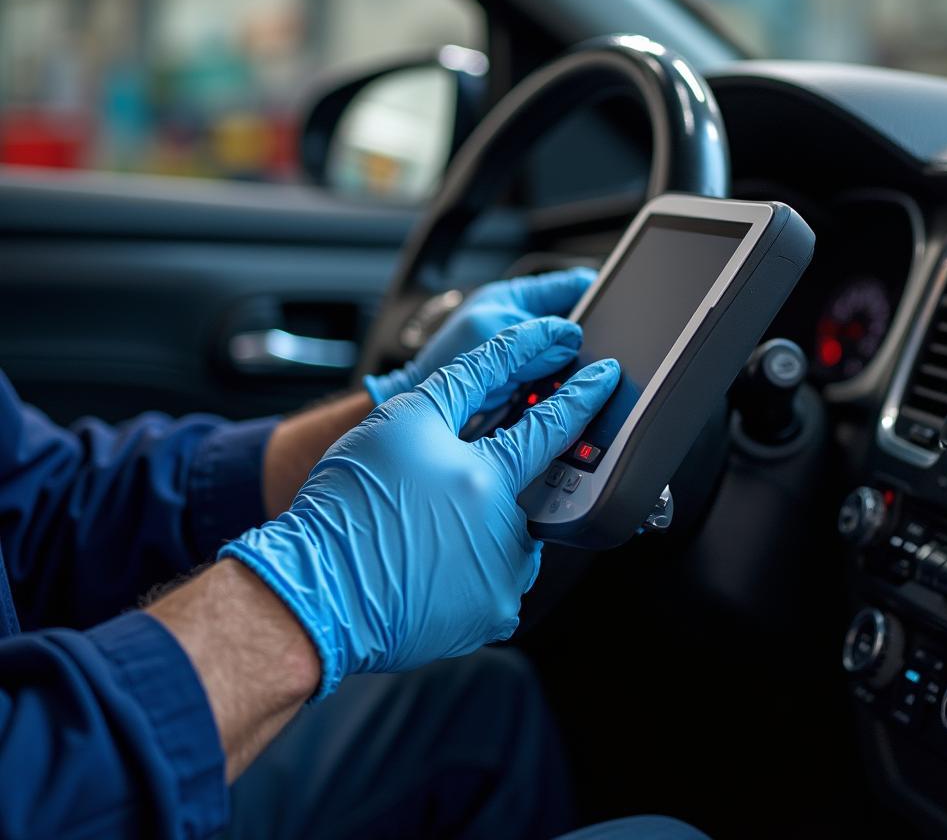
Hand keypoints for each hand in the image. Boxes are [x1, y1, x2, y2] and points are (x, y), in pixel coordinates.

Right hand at [221, 317, 618, 699]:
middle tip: (442, 490)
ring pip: (513, 535)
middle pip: (529, 488)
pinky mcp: (489, 618)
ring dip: (484, 524)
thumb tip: (514, 355)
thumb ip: (467, 382)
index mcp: (489, 479)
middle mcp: (509, 534)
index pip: (553, 424)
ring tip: (425, 530)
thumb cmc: (349, 504)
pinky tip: (431, 561)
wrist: (315, 593)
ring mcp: (504, 582)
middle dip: (497, 481)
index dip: (581, 395)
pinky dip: (474, 564)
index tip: (604, 376)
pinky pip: (498, 578)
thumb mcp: (403, 420)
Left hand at [363, 267, 596, 407]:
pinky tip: (570, 395)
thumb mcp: (488, 333)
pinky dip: (564, 388)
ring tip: (591, 373)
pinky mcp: (530, 385)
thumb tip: (571, 338)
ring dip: (577, 365)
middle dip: (590, 334)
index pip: (569, 285)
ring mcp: (529, 356)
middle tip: (608, 345)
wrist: (422, 401)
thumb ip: (531, 334)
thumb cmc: (441, 359)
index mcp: (516, 298)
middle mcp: (526, 325)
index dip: (595, 291)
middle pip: (575, 323)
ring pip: (568, 356)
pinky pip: (558, 383)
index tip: (619, 299)